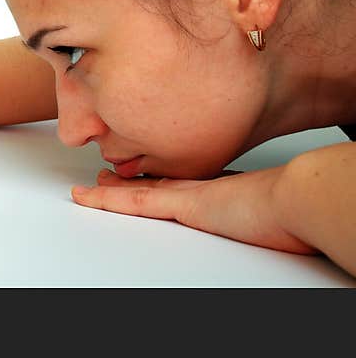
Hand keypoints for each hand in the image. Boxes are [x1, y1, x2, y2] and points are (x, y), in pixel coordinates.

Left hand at [71, 166, 316, 254]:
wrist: (298, 197)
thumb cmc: (291, 205)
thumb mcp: (266, 203)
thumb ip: (251, 204)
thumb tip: (257, 213)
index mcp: (216, 187)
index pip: (176, 182)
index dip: (155, 177)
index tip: (142, 173)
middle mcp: (196, 184)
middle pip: (153, 181)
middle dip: (128, 179)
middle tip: (104, 174)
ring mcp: (185, 192)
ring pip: (137, 189)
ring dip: (112, 188)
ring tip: (89, 186)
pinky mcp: (178, 204)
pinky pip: (134, 202)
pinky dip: (108, 199)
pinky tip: (87, 196)